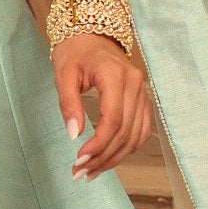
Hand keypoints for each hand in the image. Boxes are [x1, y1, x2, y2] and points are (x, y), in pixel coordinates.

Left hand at [54, 31, 151, 179]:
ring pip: (136, 136)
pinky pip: (142, 131)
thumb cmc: (75, 53)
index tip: (78, 160)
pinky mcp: (144, 101)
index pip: (113, 120)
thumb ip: (68, 103)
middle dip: (103, 157)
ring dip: (115, 158)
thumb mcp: (63, 74)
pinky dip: (127, 149)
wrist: (93, 35)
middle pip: (125, 132)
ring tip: (91, 172)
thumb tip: (74, 135)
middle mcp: (136, 85)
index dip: (98, 145)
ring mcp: (143, 93)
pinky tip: (109, 159)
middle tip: (80, 173)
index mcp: (115, 75)